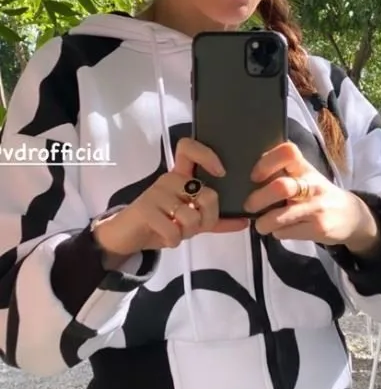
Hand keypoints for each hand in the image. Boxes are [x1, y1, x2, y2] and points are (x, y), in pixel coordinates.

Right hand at [94, 138, 247, 262]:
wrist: (127, 236)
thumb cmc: (160, 222)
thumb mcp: (191, 221)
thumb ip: (216, 220)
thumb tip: (245, 220)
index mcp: (180, 175)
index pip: (189, 148)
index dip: (208, 155)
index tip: (221, 173)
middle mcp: (169, 179)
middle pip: (206, 194)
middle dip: (207, 219)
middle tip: (194, 226)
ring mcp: (156, 192)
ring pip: (191, 216)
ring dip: (187, 233)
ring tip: (175, 231)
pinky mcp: (145, 208)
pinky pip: (174, 230)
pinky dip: (174, 240)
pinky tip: (165, 238)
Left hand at [244, 142, 380, 256]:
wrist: (351, 216)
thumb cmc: (318, 194)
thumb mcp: (306, 177)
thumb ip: (283, 174)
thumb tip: (248, 180)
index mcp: (305, 168)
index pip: (288, 152)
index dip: (266, 162)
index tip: (254, 176)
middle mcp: (313, 184)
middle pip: (281, 187)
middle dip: (258, 199)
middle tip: (249, 206)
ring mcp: (317, 207)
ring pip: (281, 216)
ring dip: (264, 222)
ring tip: (261, 224)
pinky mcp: (319, 228)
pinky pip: (288, 232)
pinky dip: (278, 233)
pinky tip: (280, 230)